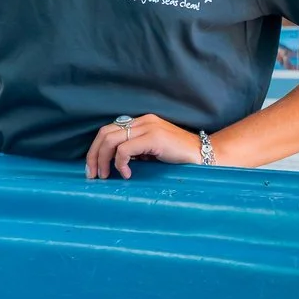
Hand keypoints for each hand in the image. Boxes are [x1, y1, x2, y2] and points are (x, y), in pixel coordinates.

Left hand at [85, 114, 204, 178]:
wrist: (206, 156)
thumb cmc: (179, 158)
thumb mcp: (151, 152)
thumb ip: (134, 151)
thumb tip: (111, 163)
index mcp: (140, 122)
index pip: (108, 131)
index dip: (96, 149)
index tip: (92, 168)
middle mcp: (142, 121)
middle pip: (105, 133)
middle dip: (93, 155)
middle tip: (92, 175)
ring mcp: (148, 127)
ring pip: (111, 140)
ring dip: (102, 160)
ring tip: (104, 176)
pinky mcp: (154, 137)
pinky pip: (125, 149)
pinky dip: (120, 163)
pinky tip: (127, 174)